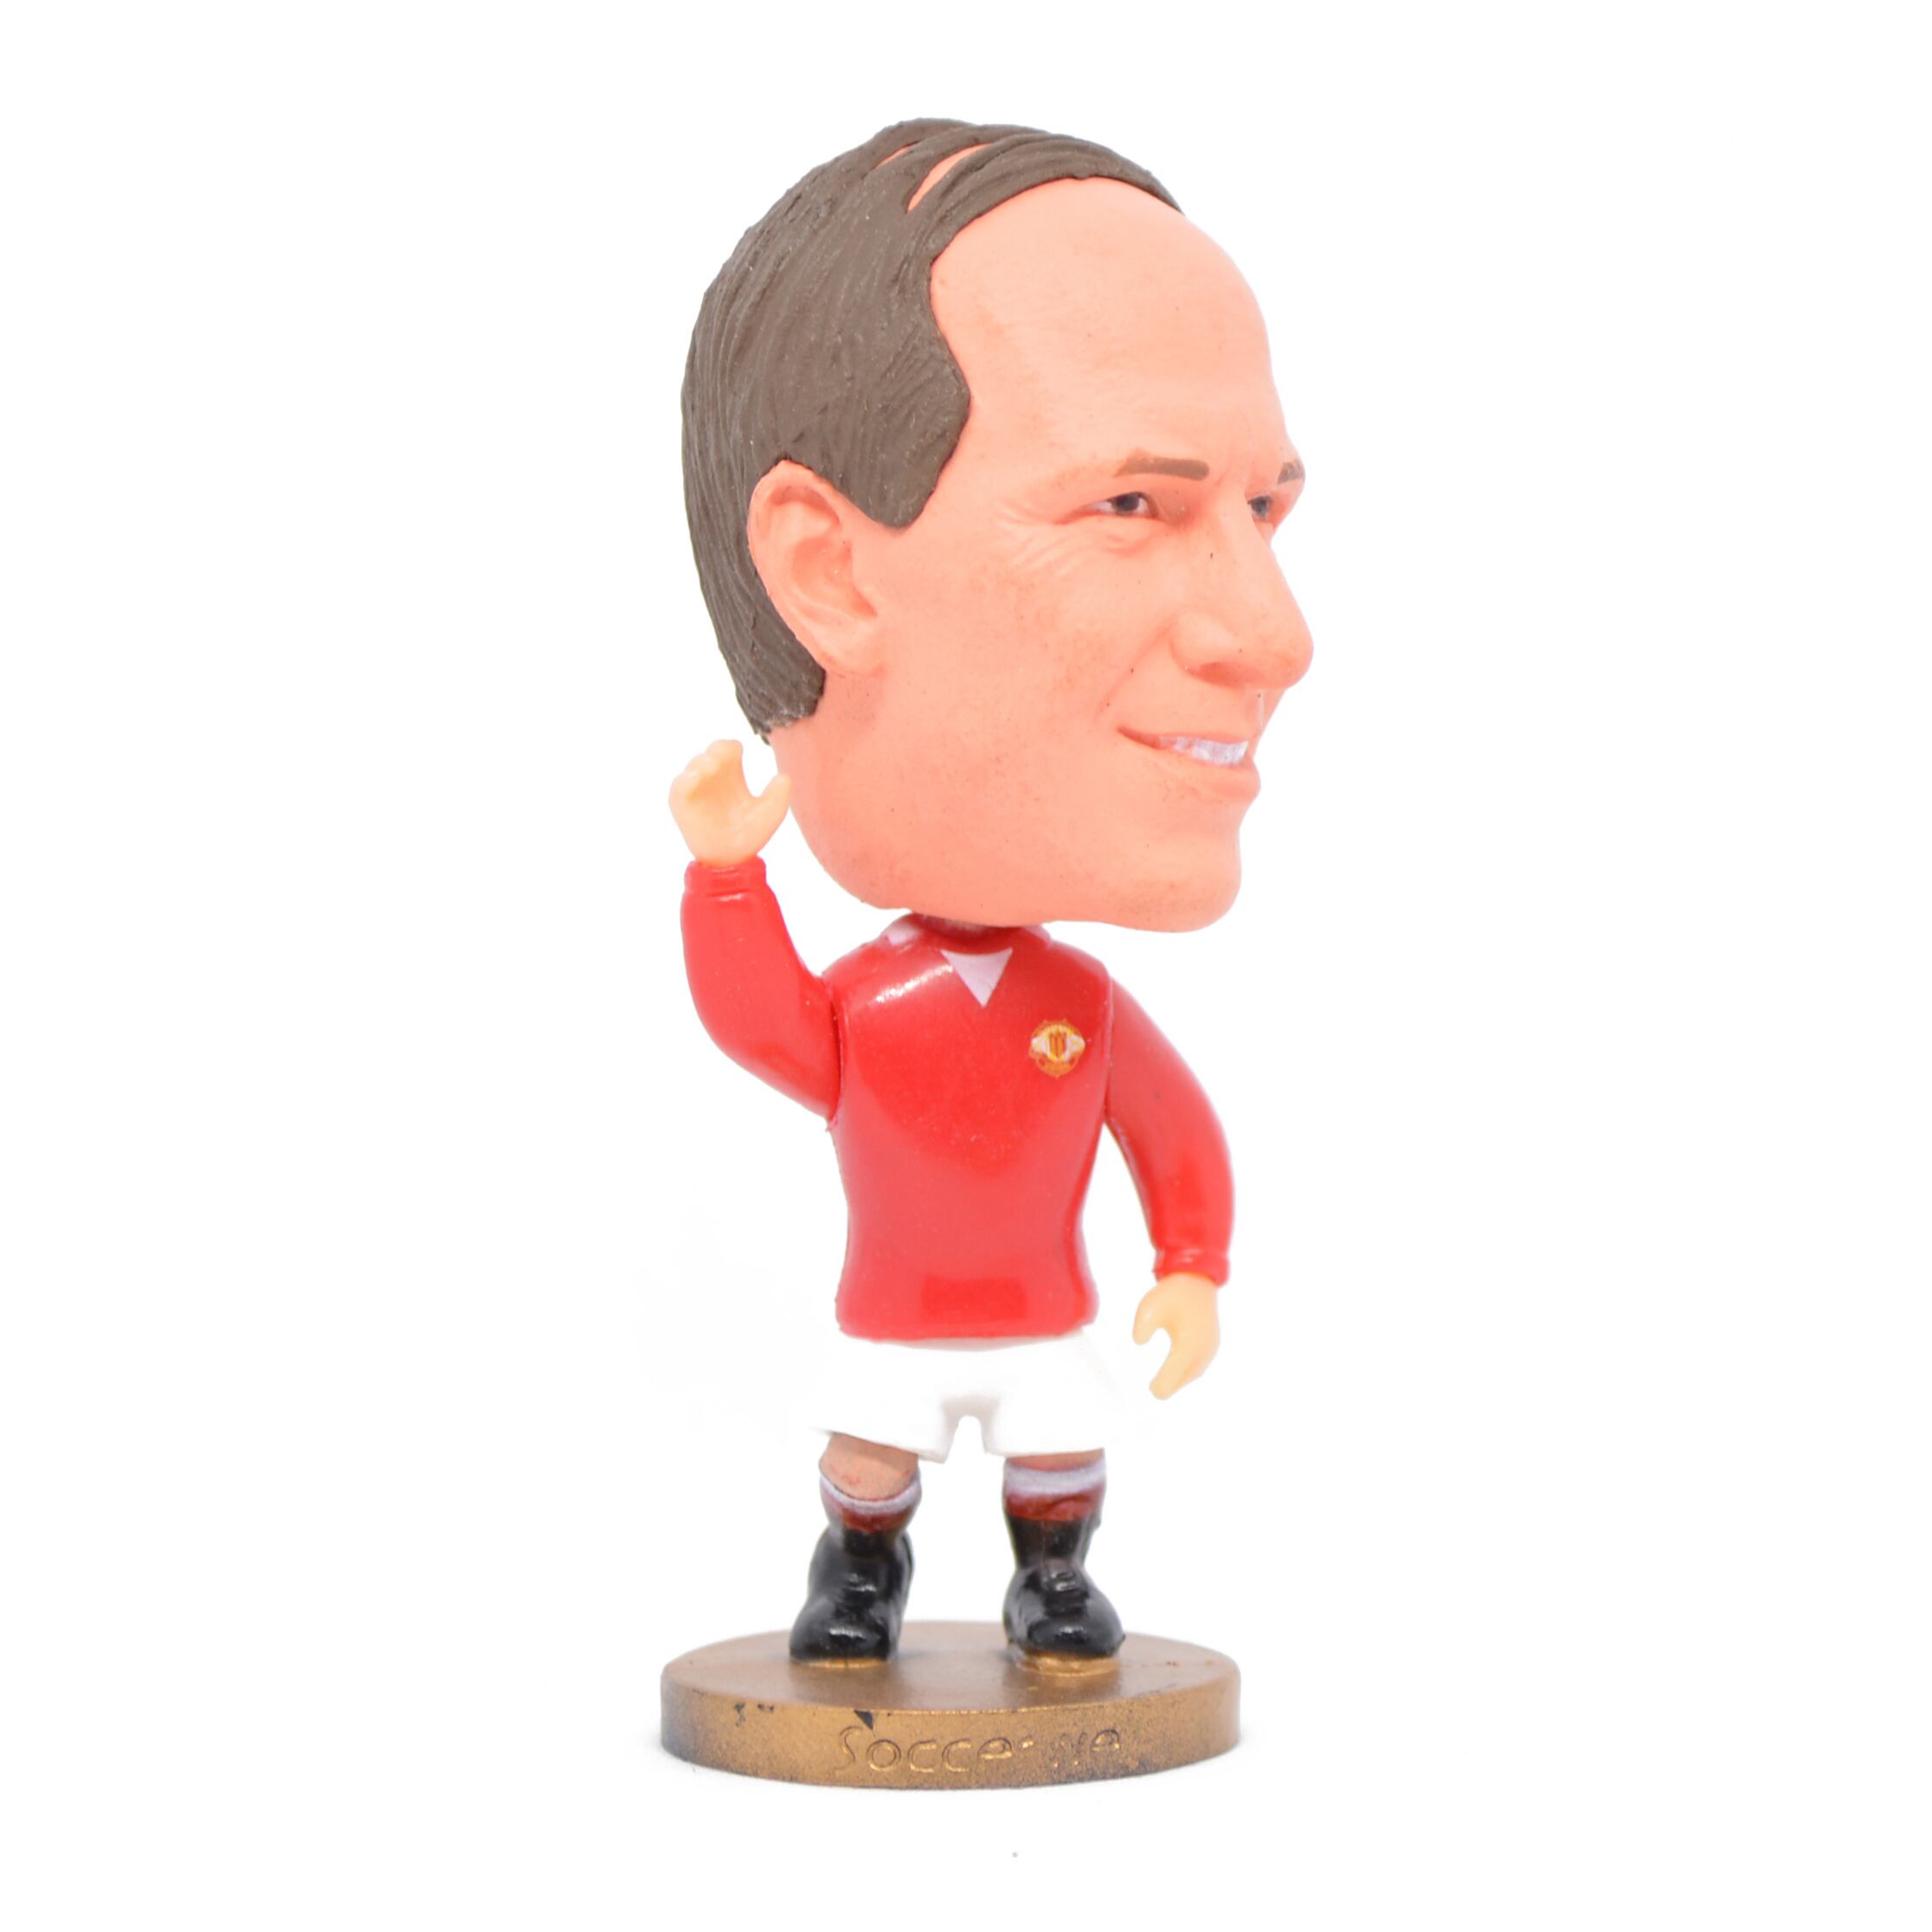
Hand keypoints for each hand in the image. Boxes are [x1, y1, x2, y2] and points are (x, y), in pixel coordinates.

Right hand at [669, 740, 791, 866]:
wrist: (731, 860)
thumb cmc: (750, 836)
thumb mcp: (770, 815)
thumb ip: (779, 797)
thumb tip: (785, 777)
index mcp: (732, 775)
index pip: (728, 748)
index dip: (730, 747)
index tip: (737, 753)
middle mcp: (713, 778)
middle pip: (710, 753)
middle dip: (715, 751)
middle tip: (721, 759)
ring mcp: (697, 790)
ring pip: (694, 766)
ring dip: (701, 763)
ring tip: (711, 768)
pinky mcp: (683, 804)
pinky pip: (679, 786)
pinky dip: (685, 779)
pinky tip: (695, 778)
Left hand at [1132, 1272, 1220, 1398]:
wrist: (1197, 1278)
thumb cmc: (1172, 1293)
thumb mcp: (1148, 1307)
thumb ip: (1141, 1329)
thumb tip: (1139, 1343)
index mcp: (1187, 1347)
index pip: (1170, 1380)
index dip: (1158, 1386)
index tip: (1148, 1387)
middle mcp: (1202, 1351)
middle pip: (1182, 1381)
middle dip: (1168, 1385)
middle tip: (1154, 1389)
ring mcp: (1210, 1348)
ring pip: (1193, 1374)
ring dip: (1179, 1379)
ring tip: (1165, 1382)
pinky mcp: (1213, 1343)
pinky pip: (1199, 1365)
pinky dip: (1187, 1370)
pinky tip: (1178, 1369)